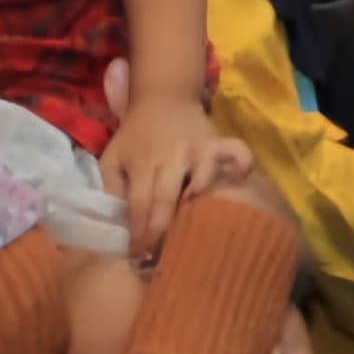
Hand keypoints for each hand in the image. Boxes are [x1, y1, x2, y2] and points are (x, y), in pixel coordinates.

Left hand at [99, 88, 234, 263]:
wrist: (163, 97)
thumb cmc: (136, 134)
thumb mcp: (113, 157)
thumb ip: (111, 188)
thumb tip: (117, 223)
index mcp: (143, 162)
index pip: (139, 204)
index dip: (138, 233)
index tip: (136, 256)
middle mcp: (172, 156)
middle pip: (167, 199)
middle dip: (162, 232)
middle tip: (159, 257)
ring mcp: (199, 149)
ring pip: (204, 179)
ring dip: (199, 205)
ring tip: (194, 230)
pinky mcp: (220, 142)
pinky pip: (239, 153)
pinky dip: (243, 167)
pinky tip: (238, 185)